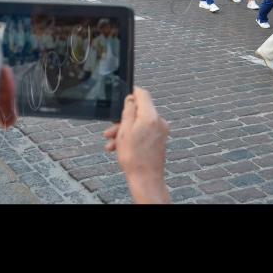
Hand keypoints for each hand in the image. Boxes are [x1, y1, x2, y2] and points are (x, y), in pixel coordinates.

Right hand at [103, 88, 169, 203]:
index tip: (123, 95)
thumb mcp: (125, 131)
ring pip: (140, 123)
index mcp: (151, 116)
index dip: (131, 93)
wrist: (146, 179)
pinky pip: (144, 132)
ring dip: (125, 130)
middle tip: (111, 128)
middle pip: (139, 111)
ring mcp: (161, 131)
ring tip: (112, 141)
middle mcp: (159, 121)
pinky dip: (133, 136)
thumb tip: (131, 98)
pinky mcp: (160, 139)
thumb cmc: (134, 157)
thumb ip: (128, 111)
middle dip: (123, 119)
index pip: (143, 94)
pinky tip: (119, 146)